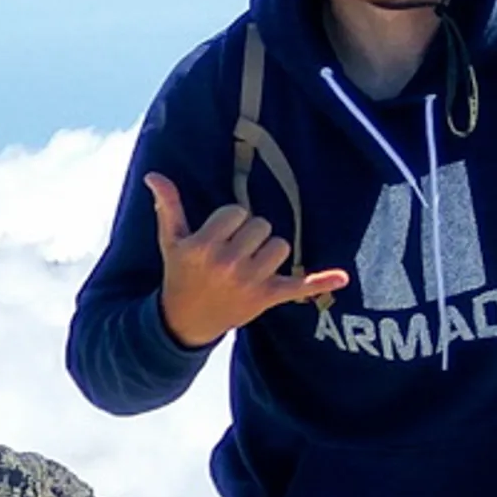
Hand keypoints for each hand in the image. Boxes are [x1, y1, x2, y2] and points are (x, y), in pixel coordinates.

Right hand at [149, 173, 349, 345]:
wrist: (186, 321)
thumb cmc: (180, 274)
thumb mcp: (170, 240)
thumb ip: (168, 205)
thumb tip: (155, 175)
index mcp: (203, 246)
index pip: (236, 212)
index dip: (229, 222)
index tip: (217, 238)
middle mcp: (227, 264)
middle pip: (261, 226)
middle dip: (249, 236)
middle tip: (232, 254)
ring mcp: (249, 282)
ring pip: (279, 247)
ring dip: (269, 253)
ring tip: (248, 266)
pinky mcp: (267, 298)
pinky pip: (298, 286)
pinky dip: (320, 282)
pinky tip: (342, 278)